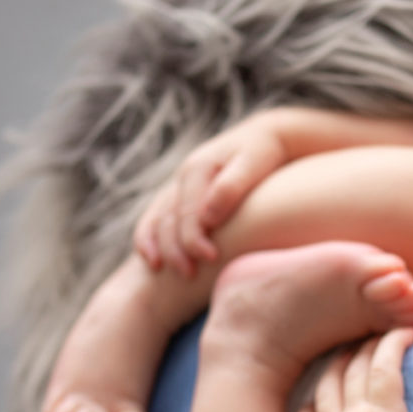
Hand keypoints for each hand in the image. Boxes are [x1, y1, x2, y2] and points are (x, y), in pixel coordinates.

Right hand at [133, 113, 286, 276]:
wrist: (264, 137)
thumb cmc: (264, 153)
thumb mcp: (252, 164)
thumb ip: (230, 189)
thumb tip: (207, 218)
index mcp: (199, 167)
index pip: (189, 211)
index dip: (195, 237)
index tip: (210, 258)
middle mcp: (183, 175)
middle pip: (168, 217)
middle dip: (175, 248)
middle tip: (189, 275)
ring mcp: (180, 184)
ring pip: (156, 216)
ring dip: (157, 245)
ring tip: (160, 269)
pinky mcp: (182, 192)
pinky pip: (156, 215)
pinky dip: (148, 235)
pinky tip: (151, 258)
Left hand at [293, 328, 412, 411]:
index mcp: (381, 411)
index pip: (385, 364)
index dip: (394, 342)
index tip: (406, 332)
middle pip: (355, 369)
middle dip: (367, 348)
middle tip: (378, 340)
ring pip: (326, 388)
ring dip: (334, 368)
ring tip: (342, 358)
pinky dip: (306, 410)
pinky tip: (309, 405)